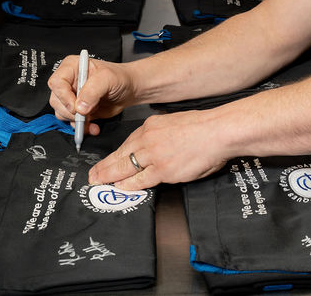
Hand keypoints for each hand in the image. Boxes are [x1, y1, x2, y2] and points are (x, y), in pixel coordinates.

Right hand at [48, 56, 134, 135]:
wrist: (129, 89)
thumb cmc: (120, 77)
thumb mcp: (108, 78)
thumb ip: (93, 91)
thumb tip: (79, 107)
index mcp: (72, 67)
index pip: (57, 82)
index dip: (64, 96)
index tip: (75, 106)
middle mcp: (69, 82)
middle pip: (56, 100)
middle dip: (71, 111)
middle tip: (86, 113)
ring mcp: (72, 97)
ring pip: (62, 113)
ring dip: (77, 121)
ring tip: (92, 118)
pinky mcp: (78, 110)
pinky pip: (72, 123)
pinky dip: (82, 128)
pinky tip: (93, 126)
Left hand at [87, 109, 229, 189]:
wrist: (217, 131)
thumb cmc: (203, 127)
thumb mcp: (174, 122)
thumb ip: (162, 134)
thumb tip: (160, 147)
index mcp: (151, 126)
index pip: (127, 143)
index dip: (115, 155)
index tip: (108, 161)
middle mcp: (148, 139)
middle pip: (120, 155)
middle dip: (104, 167)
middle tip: (93, 175)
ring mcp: (154, 155)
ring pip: (125, 167)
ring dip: (109, 176)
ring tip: (98, 183)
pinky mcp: (163, 169)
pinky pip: (140, 180)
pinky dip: (128, 185)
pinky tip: (119, 188)